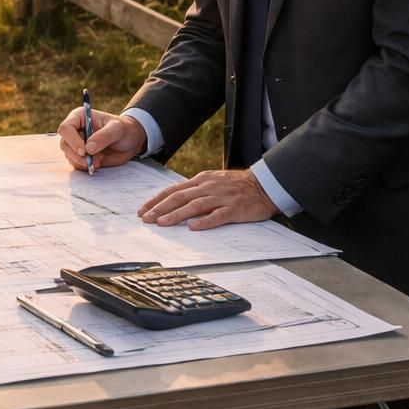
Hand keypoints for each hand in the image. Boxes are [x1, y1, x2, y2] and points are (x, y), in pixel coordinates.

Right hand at [58, 106, 145, 171]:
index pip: (66, 128)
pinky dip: (84, 166)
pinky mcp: (82, 156)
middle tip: (90, 161)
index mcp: (80, 117)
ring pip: (68, 155)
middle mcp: (75, 130)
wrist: (131, 142)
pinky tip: (96, 164)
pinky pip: (76, 163)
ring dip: (80, 162)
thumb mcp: (118, 129)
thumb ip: (104, 136)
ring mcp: (77, 144)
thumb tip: (89, 148)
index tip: (84, 151)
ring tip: (96, 162)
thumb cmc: (124, 130)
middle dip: (75, 154)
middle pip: (64, 143)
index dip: (72, 140)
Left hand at [138, 169, 277, 229]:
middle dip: (160, 208)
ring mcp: (221, 197)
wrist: (265, 184)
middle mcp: (208, 187)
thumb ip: (195, 190)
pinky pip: (218, 215)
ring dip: (176, 214)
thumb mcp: (212, 181)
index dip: (156, 200)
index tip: (143, 210)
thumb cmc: (237, 185)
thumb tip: (173, 200)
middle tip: (146, 219)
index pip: (173, 190)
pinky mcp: (234, 208)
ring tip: (162, 223)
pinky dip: (205, 221)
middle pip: (179, 197)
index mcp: (201, 180)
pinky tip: (193, 227)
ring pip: (194, 206)